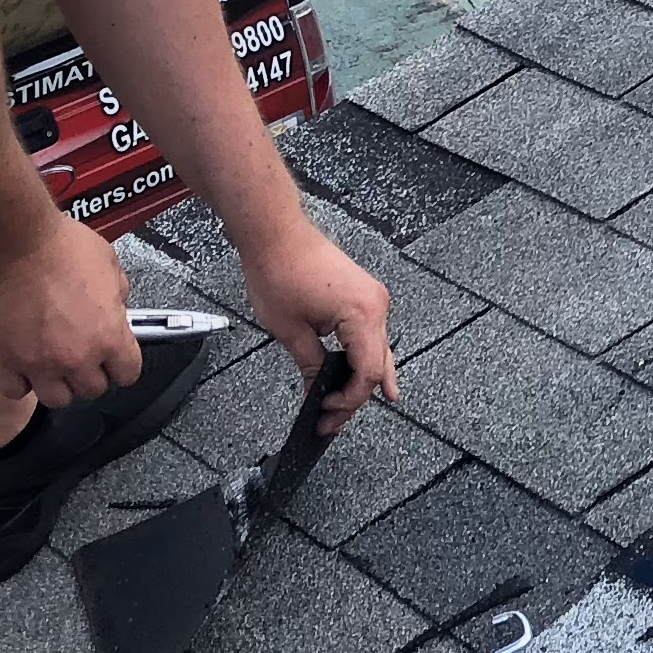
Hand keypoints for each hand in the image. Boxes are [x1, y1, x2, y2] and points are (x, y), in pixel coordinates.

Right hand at [0, 216, 137, 407]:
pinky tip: (22, 364)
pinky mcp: (5, 360)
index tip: (115, 359)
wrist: (13, 242)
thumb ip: (117, 291)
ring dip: (58, 383)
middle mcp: (76, 356)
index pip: (128, 373)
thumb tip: (116, 303)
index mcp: (108, 335)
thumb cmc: (58, 246)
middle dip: (90, 373)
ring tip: (53, 362)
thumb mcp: (108, 261)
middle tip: (83, 354)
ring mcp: (39, 363)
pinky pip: (15, 390)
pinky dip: (20, 381)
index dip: (122, 364)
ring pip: (56, 399)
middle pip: (93, 390)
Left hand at [248, 230, 395, 434]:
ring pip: (377, 351)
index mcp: (364, 315)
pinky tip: (357, 375)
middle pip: (377, 365)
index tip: (326, 416)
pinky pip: (370, 334)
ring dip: (360, 378)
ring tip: (344, 407)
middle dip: (355, 396)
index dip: (348, 401)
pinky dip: (361, 357)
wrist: (275, 231)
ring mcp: (372, 298)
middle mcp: (376, 305)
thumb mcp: (290, 330)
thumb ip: (310, 365)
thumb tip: (316, 391)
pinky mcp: (362, 293)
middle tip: (331, 421)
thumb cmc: (280, 269)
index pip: (368, 373)